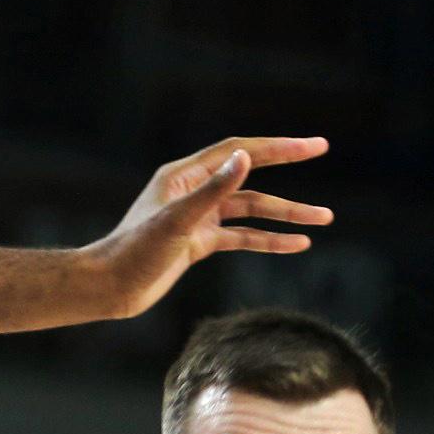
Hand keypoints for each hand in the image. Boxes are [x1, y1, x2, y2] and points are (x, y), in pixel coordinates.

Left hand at [91, 137, 333, 318]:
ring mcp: (199, 217)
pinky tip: (297, 244)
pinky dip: (269, 240)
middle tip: (321, 149)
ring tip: (323, 219)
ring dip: (286, 214)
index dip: (276, 146)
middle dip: (287, 165)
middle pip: (249, 173)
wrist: (110, 288)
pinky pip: (242, 237)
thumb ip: (213, 190)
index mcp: (184, 175)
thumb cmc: (134, 252)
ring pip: (251, 210)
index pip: (239, 151)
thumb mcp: (177, 220)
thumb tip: (246, 158)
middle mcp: (193, 190)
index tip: (311, 145)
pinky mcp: (200, 243)